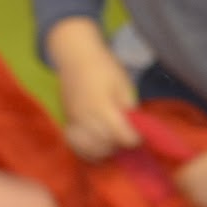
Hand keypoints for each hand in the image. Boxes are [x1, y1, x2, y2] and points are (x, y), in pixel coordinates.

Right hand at [49, 25, 139, 160]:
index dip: (134, 139)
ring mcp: (74, 121)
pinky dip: (87, 150)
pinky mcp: (67, 121)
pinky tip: (97, 147)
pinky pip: (75, 144)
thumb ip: (129, 108)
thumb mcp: (124, 84)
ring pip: (90, 149)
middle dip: (120, 145)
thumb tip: (134, 127)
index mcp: (102, 106)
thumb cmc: (103, 67)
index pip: (121, 135)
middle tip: (126, 136)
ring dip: (105, 150)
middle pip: (106, 145)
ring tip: (113, 142)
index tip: (140, 136)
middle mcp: (86, 117)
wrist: (76, 56)